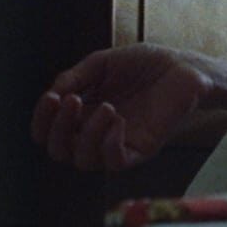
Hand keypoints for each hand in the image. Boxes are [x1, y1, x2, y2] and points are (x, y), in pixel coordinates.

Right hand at [31, 44, 215, 170]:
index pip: (49, 131)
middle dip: (57, 129)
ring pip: (84, 161)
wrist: (185, 66)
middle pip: (59, 151)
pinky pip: (115, 162)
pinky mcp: (141, 148)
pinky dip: (109, 144)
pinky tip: (118, 120)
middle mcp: (97, 132)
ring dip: (85, 135)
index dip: (41, 120)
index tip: (52, 97)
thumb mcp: (102, 63)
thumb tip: (52, 94)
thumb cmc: (147, 64)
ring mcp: (119, 142)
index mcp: (84, 112)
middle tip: (72, 101)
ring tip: (106, 107)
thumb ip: (75, 77)